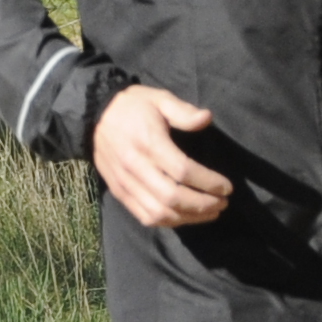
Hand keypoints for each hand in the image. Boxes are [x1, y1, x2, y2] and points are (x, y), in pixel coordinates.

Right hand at [91, 85, 233, 229]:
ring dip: (188, 217)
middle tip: (222, 203)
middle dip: (203, 205)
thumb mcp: (159, 99)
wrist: (94, 115)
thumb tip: (207, 118)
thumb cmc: (133, 107)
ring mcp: (125, 183)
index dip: (209, 183)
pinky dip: (168, 222)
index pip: (183, 171)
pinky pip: (144, 216)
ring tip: (209, 213)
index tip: (227, 187)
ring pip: (160, 212)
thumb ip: (183, 111)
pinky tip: (185, 217)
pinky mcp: (119, 192)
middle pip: (173, 197)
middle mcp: (135, 166)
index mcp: (148, 143)